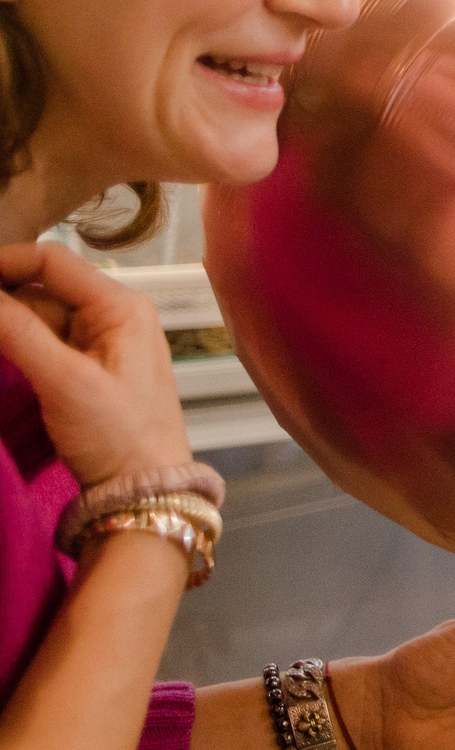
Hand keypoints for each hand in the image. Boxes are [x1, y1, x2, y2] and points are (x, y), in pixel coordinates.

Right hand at [0, 243, 188, 485]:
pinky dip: (16, 344)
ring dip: (5, 323)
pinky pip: (44, 342)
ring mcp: (103, 341)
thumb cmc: (120, 436)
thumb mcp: (63, 380)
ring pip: (37, 315)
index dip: (1, 262)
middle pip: (40, 287)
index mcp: (122, 306)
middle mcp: (116, 314)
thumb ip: (17, 332)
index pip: (51, 260)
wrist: (145, 488)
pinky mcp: (89, 366)